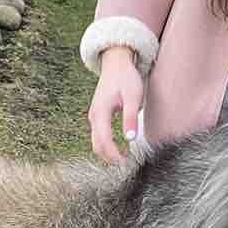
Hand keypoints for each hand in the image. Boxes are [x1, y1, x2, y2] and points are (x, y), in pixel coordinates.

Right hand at [88, 46, 143, 163]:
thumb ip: (130, 118)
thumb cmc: (126, 78)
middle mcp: (94, 116)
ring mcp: (94, 117)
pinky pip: (99, 136)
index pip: (104, 141)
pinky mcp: (97, 117)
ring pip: (96, 143)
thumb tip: (130, 138)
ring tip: (126, 157)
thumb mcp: (133, 97)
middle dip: (110, 158)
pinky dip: (107, 146)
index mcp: (101, 112)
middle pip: (97, 146)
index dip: (114, 155)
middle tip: (127, 164)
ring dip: (108, 153)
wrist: (116, 63)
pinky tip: (121, 148)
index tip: (127, 162)